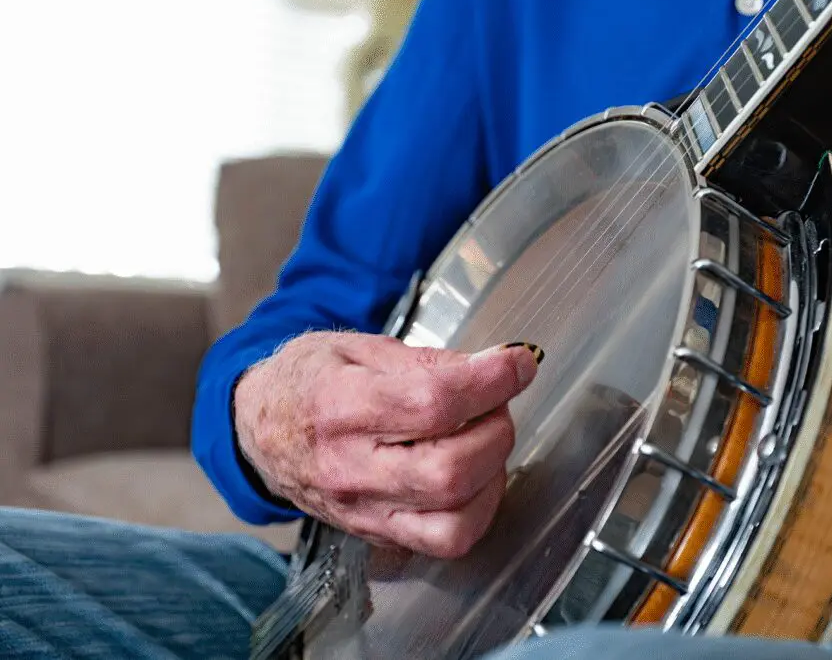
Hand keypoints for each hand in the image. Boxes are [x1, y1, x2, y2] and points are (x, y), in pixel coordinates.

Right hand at [233, 331, 542, 557]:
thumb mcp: (356, 347)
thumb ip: (425, 360)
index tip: (517, 362)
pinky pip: (446, 541)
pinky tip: (475, 475)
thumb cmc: (307, 381)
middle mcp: (348, 468)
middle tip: (495, 402)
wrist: (257, 429)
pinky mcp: (378, 533)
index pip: (432, 402)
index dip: (489, 381)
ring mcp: (363, 509)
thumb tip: (491, 367)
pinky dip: (478, 509)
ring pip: (453, 519)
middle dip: (494, 429)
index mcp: (338, 405)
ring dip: (492, 473)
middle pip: (448, 470)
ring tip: (483, 438)